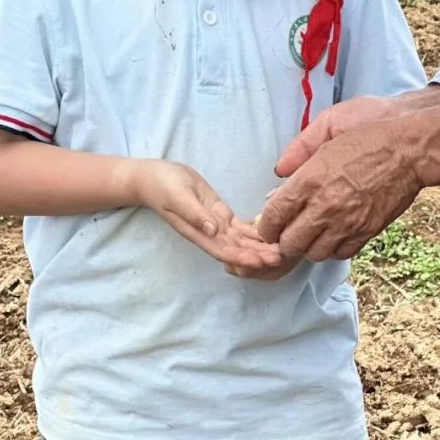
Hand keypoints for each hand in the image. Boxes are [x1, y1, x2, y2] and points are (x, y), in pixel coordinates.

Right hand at [132, 160, 285, 272]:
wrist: (155, 177)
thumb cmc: (162, 186)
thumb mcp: (177, 197)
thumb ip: (194, 214)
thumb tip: (212, 230)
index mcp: (199, 232)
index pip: (224, 250)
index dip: (243, 257)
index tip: (262, 261)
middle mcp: (210, 233)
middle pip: (238, 249)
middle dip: (259, 254)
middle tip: (283, 257)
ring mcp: (216, 224)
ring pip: (242, 239)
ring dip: (261, 246)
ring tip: (283, 248)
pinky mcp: (220, 213)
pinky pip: (240, 226)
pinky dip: (255, 231)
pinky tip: (272, 234)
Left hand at [260, 99, 439, 262]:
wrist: (414, 145)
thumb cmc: (373, 127)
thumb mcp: (330, 123)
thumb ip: (299, 147)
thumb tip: (280, 170)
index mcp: (310, 178)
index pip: (273, 216)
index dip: (266, 224)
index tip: (268, 221)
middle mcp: (325, 205)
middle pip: (290, 243)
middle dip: (283, 238)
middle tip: (288, 228)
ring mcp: (348, 222)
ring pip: (314, 253)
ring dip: (308, 245)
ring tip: (311, 232)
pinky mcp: (368, 230)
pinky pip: (341, 253)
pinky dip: (333, 248)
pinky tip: (334, 233)